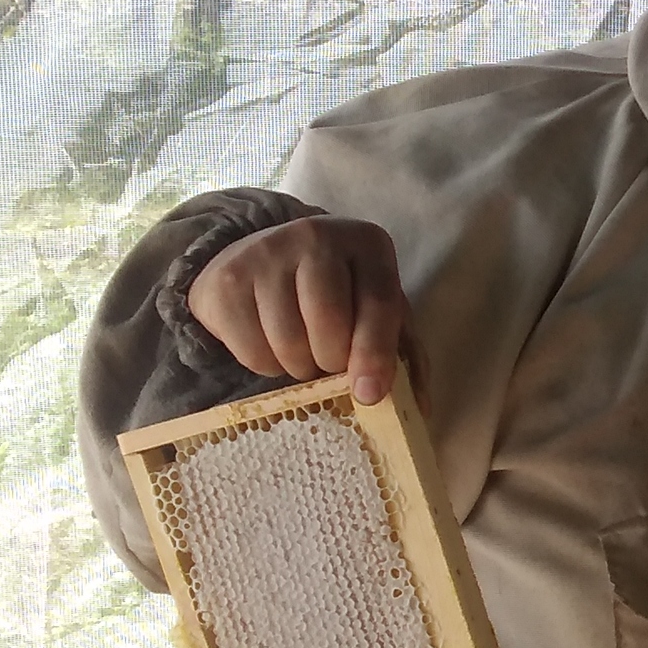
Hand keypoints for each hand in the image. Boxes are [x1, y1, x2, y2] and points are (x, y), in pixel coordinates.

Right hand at [185, 217, 416, 407]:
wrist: (263, 260)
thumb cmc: (338, 293)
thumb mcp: (377, 310)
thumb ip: (403, 354)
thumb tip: (421, 411)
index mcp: (367, 243)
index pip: (378, 302)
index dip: (375, 353)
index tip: (369, 394)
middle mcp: (316, 236)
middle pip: (329, 323)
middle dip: (332, 360)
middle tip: (330, 361)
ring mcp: (266, 253)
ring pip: (287, 341)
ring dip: (299, 367)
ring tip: (304, 352)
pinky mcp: (227, 280)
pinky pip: (251, 351)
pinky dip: (266, 365)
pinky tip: (272, 344)